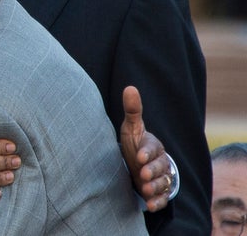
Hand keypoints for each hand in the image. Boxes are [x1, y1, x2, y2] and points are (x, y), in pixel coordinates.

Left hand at [120, 85, 172, 211]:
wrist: (138, 163)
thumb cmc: (135, 143)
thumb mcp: (131, 127)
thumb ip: (132, 110)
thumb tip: (130, 87)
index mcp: (153, 145)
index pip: (152, 148)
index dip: (147, 152)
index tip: (139, 157)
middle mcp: (159, 162)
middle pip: (160, 167)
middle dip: (152, 171)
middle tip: (142, 175)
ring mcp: (160, 177)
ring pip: (163, 183)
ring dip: (155, 187)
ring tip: (146, 190)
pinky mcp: (158, 191)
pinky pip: (162, 198)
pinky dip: (157, 202)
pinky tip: (150, 205)